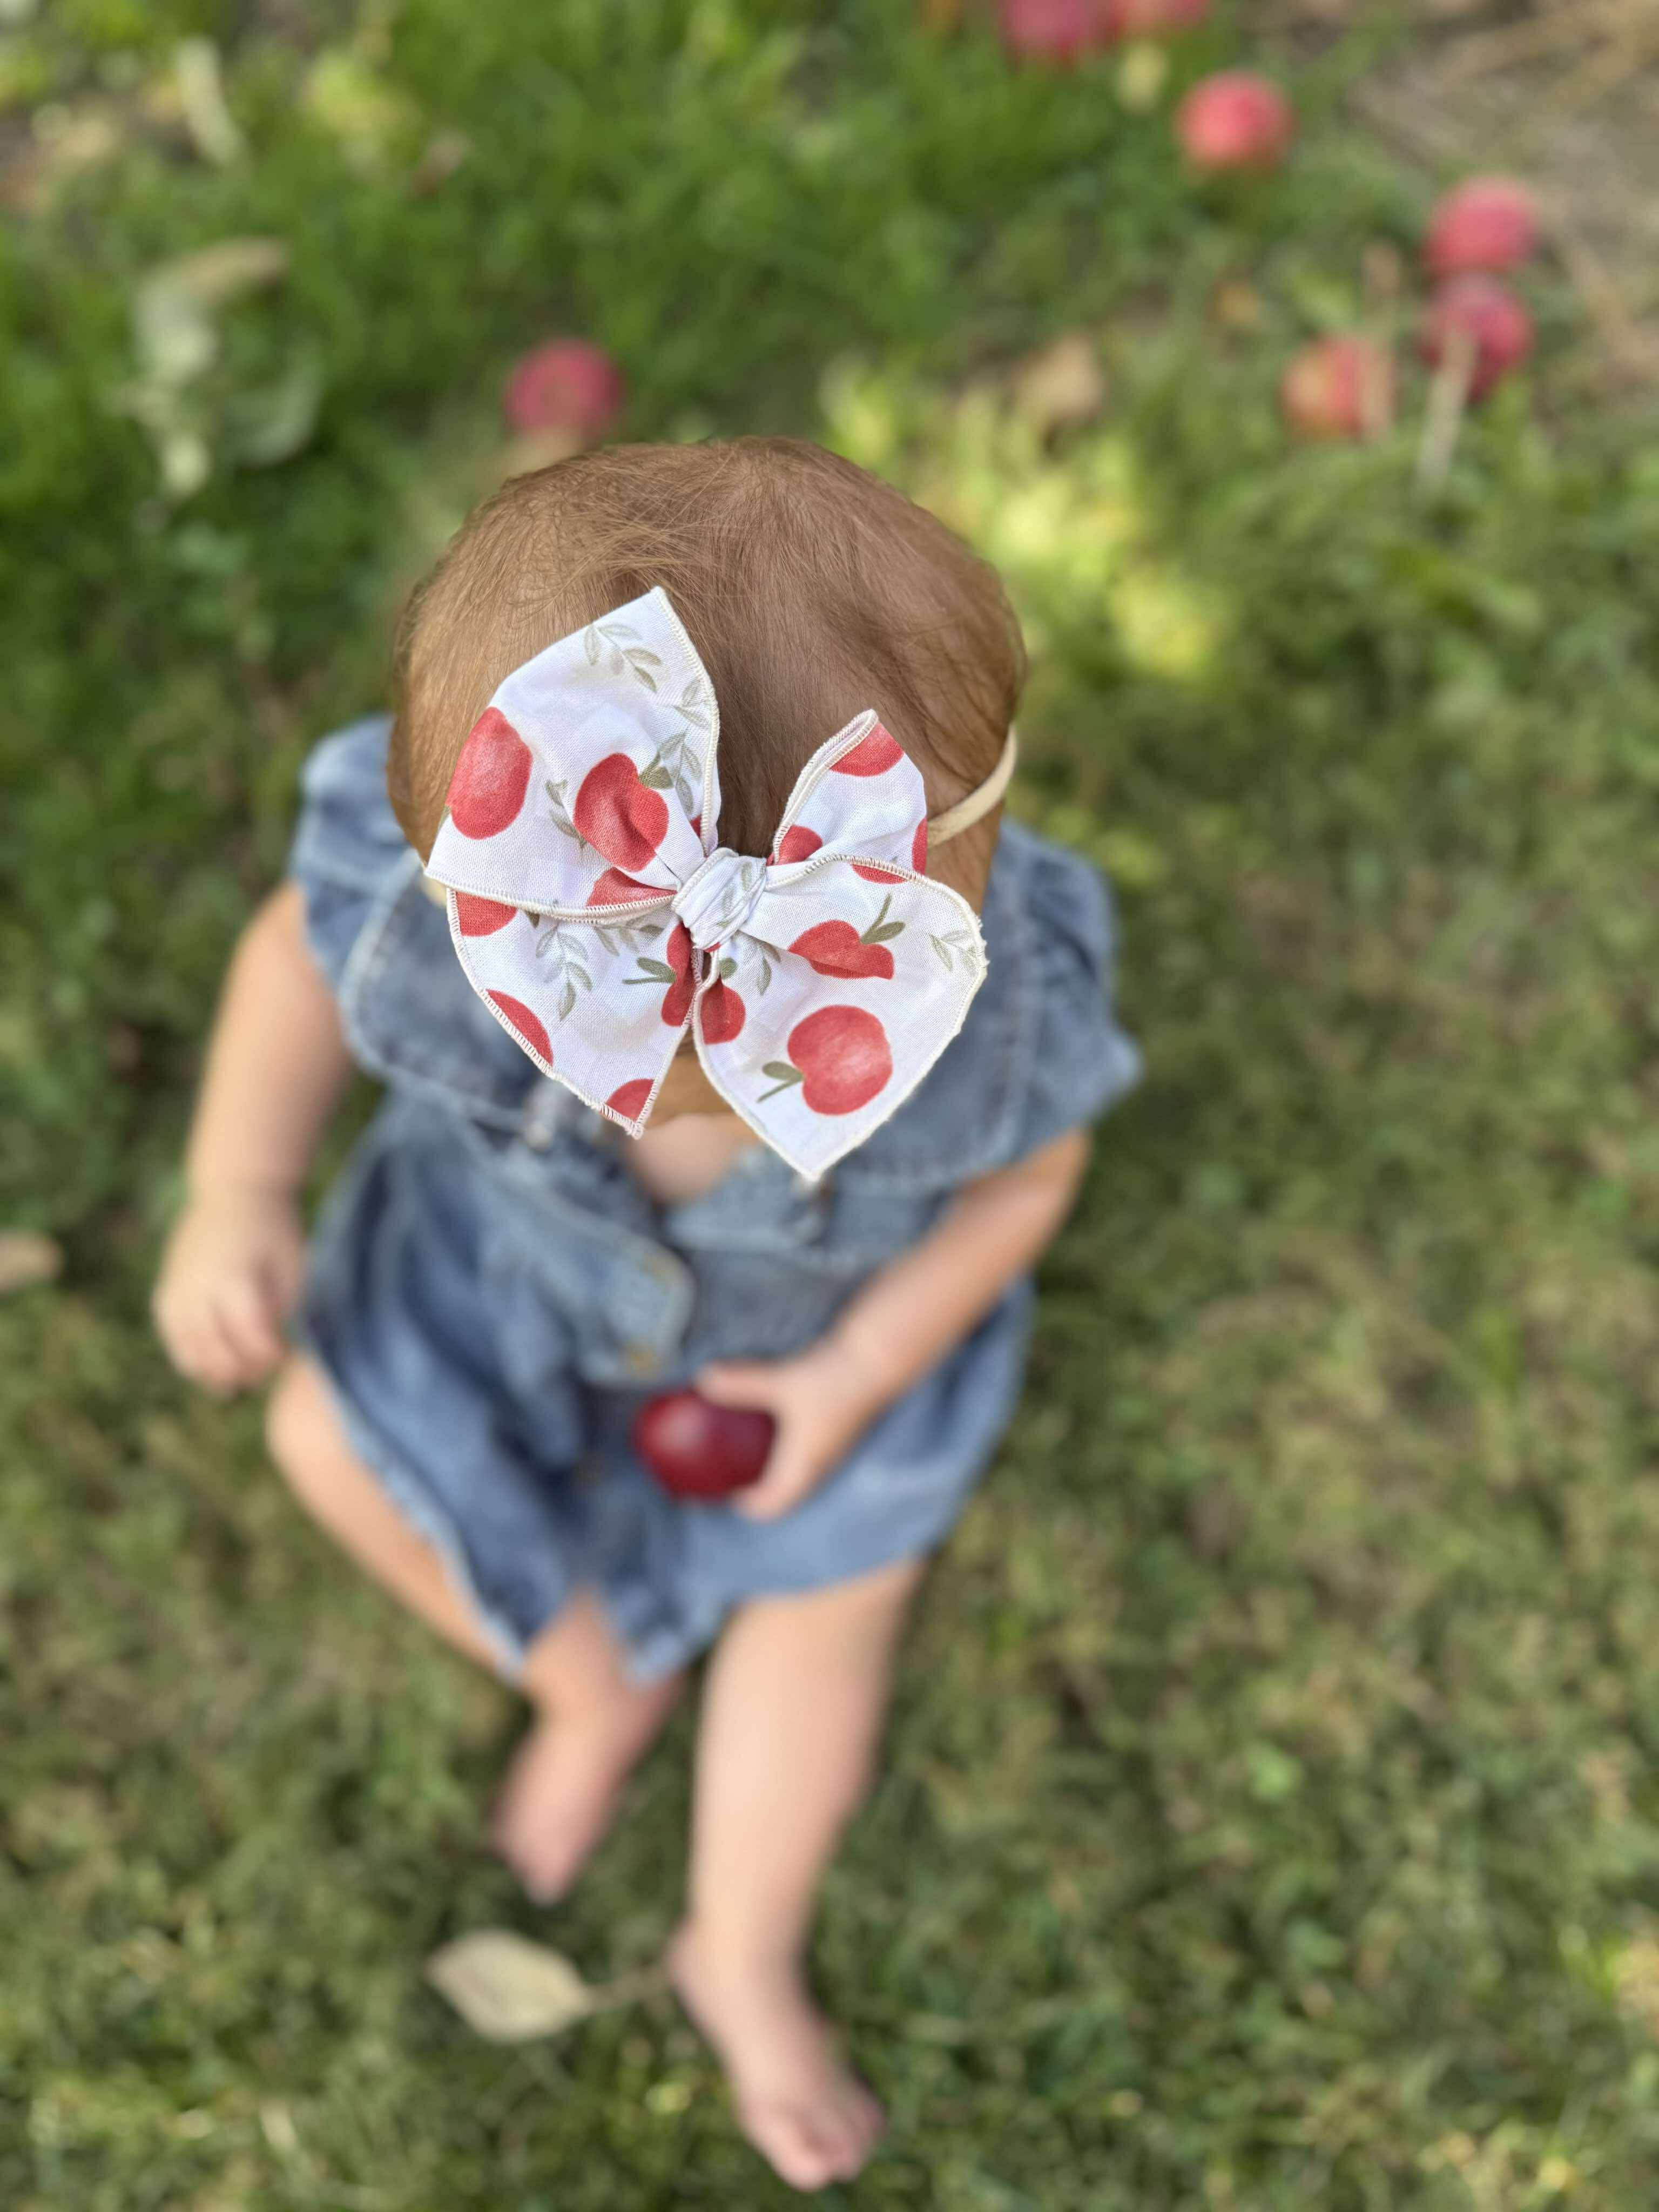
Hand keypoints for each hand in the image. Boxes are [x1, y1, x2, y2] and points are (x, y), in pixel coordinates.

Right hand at [152, 1185, 306, 1395]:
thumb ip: (277, 1311)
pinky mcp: (164, 1294)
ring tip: (240, 1380)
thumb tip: (262, 1353)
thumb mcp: (290, 1268)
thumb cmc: (273, 1233)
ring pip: (189, 1352)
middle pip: (217, 1351)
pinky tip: (213, 1368)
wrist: (234, 1193)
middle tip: (265, 1371)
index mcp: (234, 1277)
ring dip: (215, 1373)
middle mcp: (198, 1287)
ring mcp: (176, 1292)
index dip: (269, 1355)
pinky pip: (174, 1338)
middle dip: (245, 1370)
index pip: (250, 1336)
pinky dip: (192, 1358)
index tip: (286, 1356)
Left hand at [697, 1337, 892, 1521]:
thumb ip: (742, 1384)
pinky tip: (783, 1428)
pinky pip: (813, 1455)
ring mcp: (834, 1448)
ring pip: (803, 1474)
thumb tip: (703, 1380)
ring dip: (781, 1474)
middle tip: (738, 1479)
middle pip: (789, 1493)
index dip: (752, 1507)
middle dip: (764, 1493)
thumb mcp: (781, 1382)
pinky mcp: (841, 1430)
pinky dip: (794, 1454)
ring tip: (757, 1458)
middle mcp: (820, 1463)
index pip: (775, 1503)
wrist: (877, 1363)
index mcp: (802, 1465)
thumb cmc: (830, 1380)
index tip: (731, 1499)